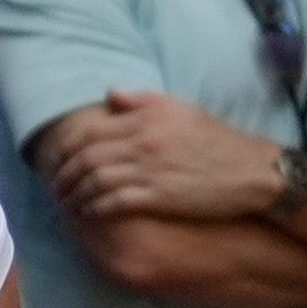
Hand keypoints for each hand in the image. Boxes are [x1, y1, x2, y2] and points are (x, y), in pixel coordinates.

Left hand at [48, 90, 288, 225]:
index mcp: (146, 117)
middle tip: (55, 185)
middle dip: (64, 173)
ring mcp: (150, 170)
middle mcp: (143, 141)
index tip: (57, 159)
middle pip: (87, 157)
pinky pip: (115, 202)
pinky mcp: (158, 196)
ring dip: (76, 193)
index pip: (91, 131)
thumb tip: (110, 94)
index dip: (67, 147)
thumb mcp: (182, 109)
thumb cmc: (217, 141)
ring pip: (96, 180)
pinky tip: (88, 213)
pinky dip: (96, 208)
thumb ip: (142, 100)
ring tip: (67, 202)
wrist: (251, 171)